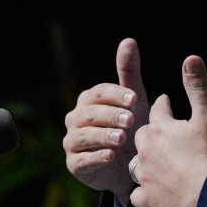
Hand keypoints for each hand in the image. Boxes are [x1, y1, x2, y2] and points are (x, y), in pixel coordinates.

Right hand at [63, 38, 150, 203]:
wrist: (130, 166)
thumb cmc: (131, 127)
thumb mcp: (134, 100)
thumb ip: (129, 71)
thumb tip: (128, 40)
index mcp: (89, 100)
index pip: (98, 93)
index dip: (115, 95)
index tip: (134, 99)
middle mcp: (76, 118)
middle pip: (89, 113)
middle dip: (110, 116)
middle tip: (131, 120)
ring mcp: (72, 141)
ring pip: (83, 136)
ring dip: (102, 136)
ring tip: (122, 138)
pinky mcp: (74, 164)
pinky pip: (81, 159)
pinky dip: (96, 157)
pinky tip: (111, 156)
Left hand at [128, 54, 206, 206]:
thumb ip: (197, 87)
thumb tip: (190, 57)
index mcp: (161, 128)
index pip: (159, 109)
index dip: (163, 105)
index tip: (165, 101)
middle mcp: (146, 149)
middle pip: (142, 136)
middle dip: (150, 134)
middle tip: (159, 135)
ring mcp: (144, 176)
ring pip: (137, 165)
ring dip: (145, 164)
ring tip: (155, 166)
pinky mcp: (146, 200)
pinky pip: (138, 195)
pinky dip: (145, 194)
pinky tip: (151, 195)